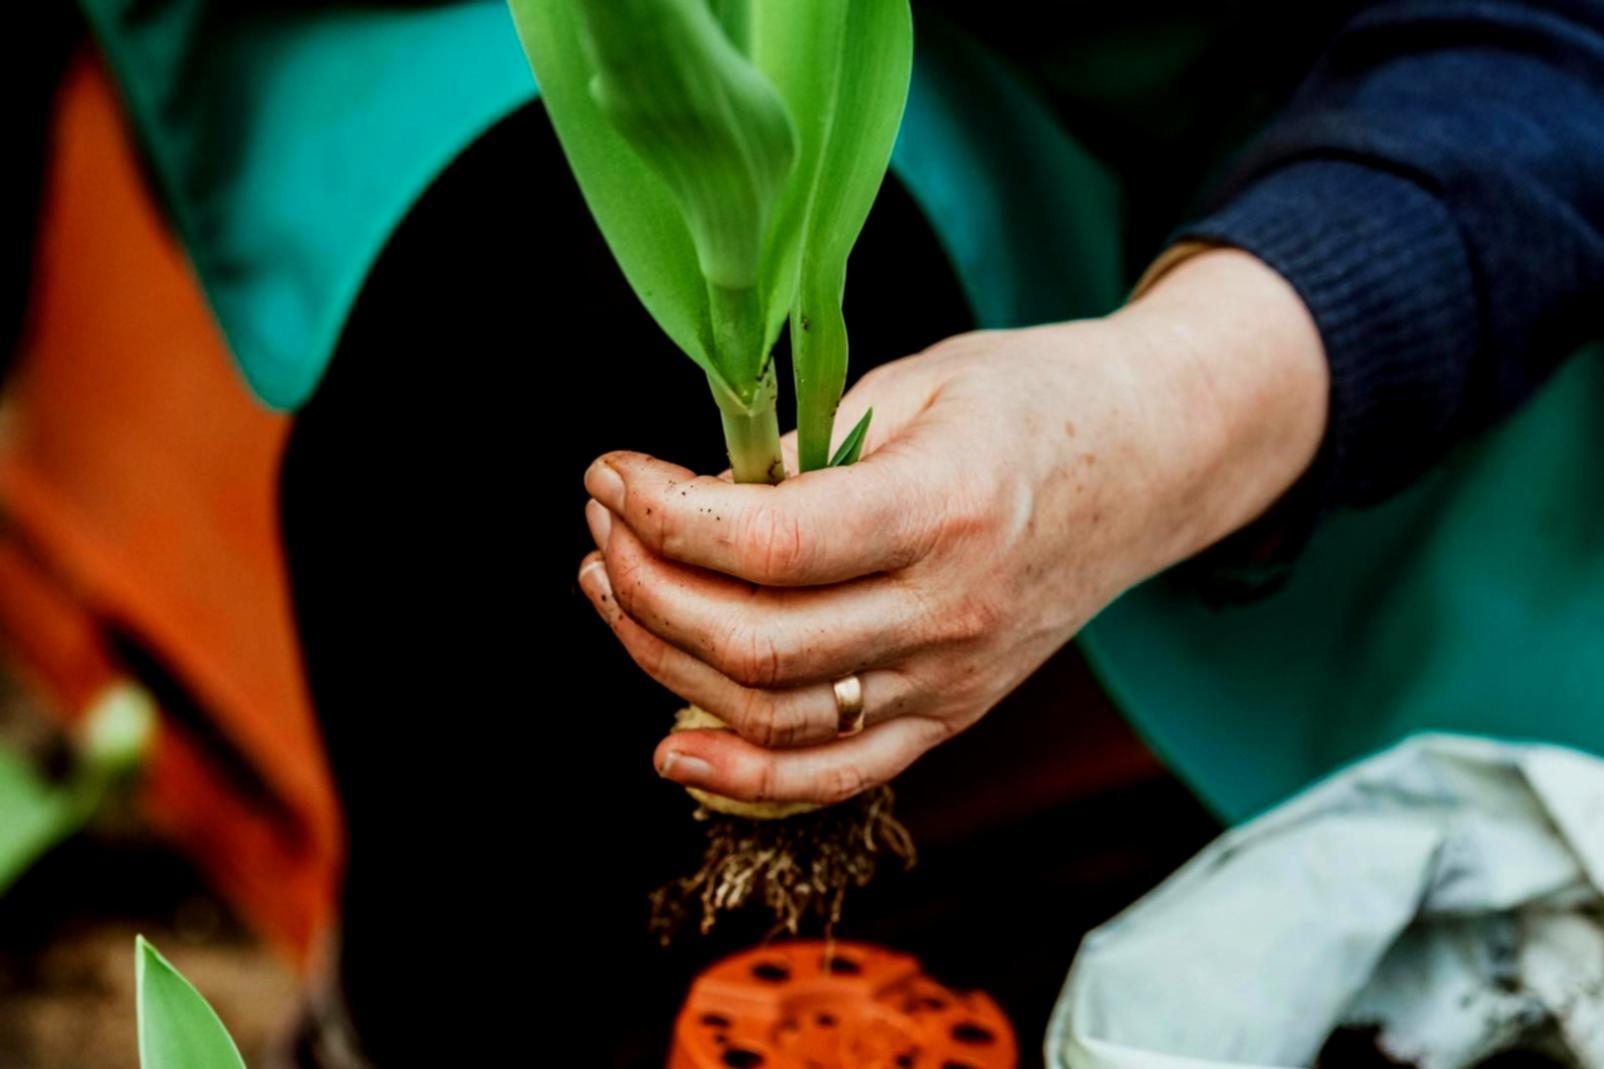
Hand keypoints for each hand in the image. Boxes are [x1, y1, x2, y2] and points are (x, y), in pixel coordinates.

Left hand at [578, 249, 1327, 805]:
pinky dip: (745, 777)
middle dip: (645, 584)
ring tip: (613, 586)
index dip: (664, 513)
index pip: (770, 542)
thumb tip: (691, 509)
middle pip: (756, 642)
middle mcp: (954, 610)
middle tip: (603, 523)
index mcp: (947, 505)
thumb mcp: (916, 384)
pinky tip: (672, 747)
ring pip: (775, 715)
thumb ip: (803, 453)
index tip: (611, 472)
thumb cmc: (1030, 402)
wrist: (1149, 464)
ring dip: (665, 658)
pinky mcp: (951, 715)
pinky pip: (837, 775)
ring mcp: (955, 678)